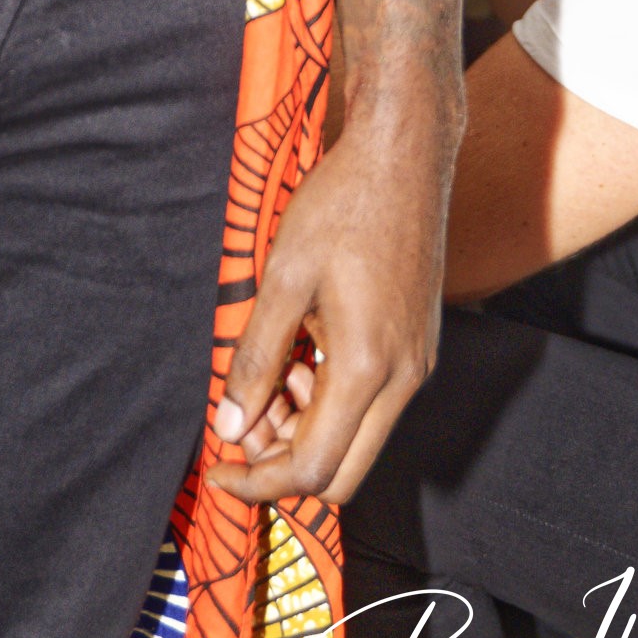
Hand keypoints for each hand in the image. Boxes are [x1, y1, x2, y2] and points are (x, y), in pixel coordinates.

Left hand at [207, 107, 453, 507]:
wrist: (404, 157)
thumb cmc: (342, 206)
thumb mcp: (283, 279)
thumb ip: (256, 358)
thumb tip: (231, 423)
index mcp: (366, 368)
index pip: (313, 468)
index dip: (259, 480)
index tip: (220, 467)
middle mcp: (403, 380)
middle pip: (343, 473)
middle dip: (284, 462)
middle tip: (243, 419)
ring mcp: (417, 365)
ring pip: (358, 440)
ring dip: (307, 428)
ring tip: (270, 375)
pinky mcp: (417, 348)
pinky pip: (373, 403)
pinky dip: (331, 400)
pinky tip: (303, 354)